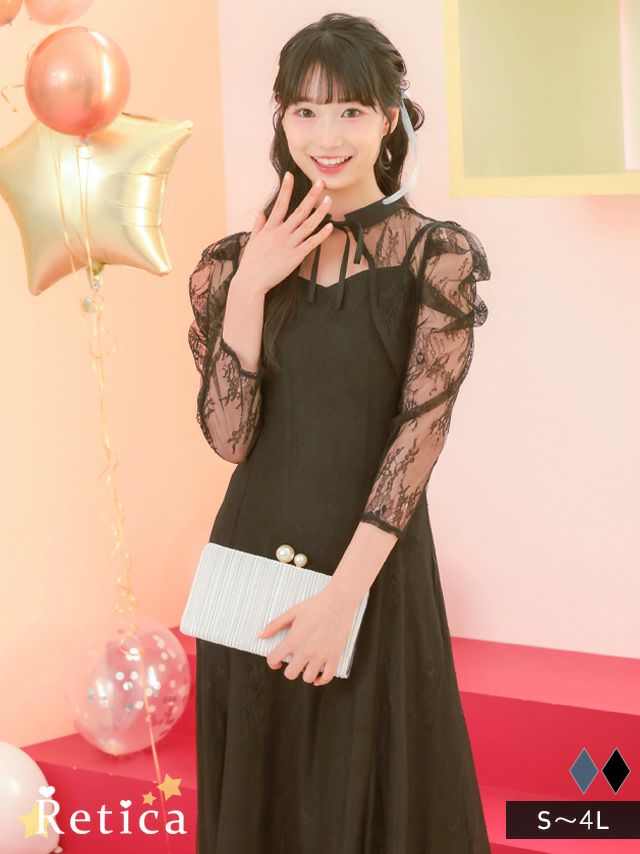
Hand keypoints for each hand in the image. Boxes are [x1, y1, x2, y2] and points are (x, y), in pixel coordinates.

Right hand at [237, 172, 333, 294]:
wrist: (251, 282)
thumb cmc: (251, 263)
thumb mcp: (253, 241)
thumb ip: (258, 225)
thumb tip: (261, 212)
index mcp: (270, 228)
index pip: (280, 204)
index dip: (286, 189)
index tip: (290, 175)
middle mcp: (280, 233)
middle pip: (299, 210)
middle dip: (311, 196)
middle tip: (321, 183)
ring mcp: (289, 244)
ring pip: (308, 225)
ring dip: (320, 211)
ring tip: (329, 200)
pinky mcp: (295, 257)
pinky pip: (311, 243)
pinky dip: (321, 235)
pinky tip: (329, 226)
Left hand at [256, 585, 358, 685]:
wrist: (338, 602)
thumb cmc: (316, 605)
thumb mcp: (292, 613)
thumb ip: (275, 625)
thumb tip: (260, 634)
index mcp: (293, 640)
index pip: (274, 659)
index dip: (273, 662)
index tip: (277, 661)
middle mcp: (306, 651)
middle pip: (290, 674)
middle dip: (290, 669)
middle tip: (294, 662)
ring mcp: (321, 655)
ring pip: (308, 678)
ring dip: (306, 673)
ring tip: (307, 664)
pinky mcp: (334, 657)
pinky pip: (327, 677)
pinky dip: (322, 679)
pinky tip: (318, 673)